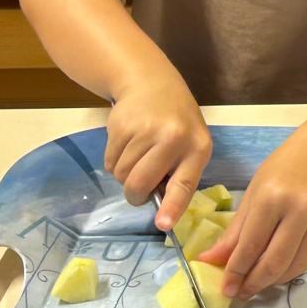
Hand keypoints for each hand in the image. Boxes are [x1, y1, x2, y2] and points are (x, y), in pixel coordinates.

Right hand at [104, 71, 210, 232]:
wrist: (151, 83)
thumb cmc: (176, 121)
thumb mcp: (191, 143)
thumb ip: (180, 173)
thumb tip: (162, 211)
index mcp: (197, 147)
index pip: (184, 183)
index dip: (172, 207)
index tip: (163, 225)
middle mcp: (173, 139)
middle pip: (140, 184)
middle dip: (135, 194)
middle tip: (140, 187)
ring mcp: (145, 131)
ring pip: (121, 176)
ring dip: (124, 173)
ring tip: (138, 153)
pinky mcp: (120, 126)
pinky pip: (109, 163)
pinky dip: (114, 160)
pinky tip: (127, 142)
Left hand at [199, 127, 306, 299]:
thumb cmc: (284, 168)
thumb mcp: (253, 194)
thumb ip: (234, 232)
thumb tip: (210, 261)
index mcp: (273, 198)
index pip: (251, 246)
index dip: (235, 272)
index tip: (225, 289)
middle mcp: (301, 211)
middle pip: (275, 262)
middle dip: (254, 283)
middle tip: (241, 293)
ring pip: (295, 267)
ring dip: (273, 281)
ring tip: (258, 283)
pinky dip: (292, 270)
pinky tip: (280, 270)